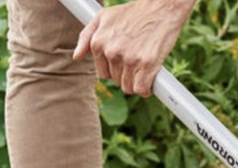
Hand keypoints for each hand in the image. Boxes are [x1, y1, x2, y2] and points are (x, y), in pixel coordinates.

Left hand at [73, 0, 195, 96]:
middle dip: (127, 75)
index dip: (116, 70)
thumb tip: (76, 56)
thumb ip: (86, 36)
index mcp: (98, 43)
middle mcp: (111, 52)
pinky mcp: (147, 64)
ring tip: (144, 67)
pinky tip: (151, 80)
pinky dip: (147, 89)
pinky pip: (141, 89)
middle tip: (138, 60)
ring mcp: (129, 59)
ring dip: (137, 82)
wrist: (161, 7)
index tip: (126, 62)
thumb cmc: (134, 13)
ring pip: (129, 87)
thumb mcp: (104, 17)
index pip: (103, 73)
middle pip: (116, 81)